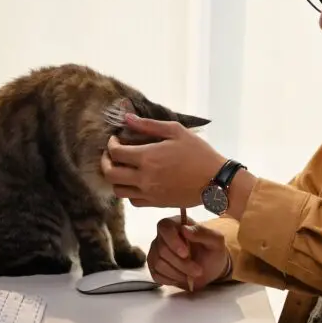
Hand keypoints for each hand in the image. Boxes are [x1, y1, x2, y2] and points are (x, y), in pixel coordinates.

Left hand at [100, 114, 225, 207]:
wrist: (215, 180)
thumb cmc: (198, 153)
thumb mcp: (176, 131)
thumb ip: (149, 125)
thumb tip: (126, 118)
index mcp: (147, 157)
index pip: (115, 153)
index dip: (111, 144)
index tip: (116, 139)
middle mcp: (143, 178)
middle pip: (110, 174)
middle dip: (106, 162)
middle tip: (111, 154)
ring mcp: (148, 193)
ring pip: (118, 190)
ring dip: (115, 178)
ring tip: (123, 168)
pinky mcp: (155, 204)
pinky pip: (132, 201)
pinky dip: (129, 191)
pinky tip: (136, 182)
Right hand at [147, 216, 230, 290]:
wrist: (210, 270)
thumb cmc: (212, 252)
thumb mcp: (216, 241)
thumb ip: (202, 232)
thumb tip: (185, 229)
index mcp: (176, 224)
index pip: (165, 226)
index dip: (172, 240)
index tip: (186, 254)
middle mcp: (163, 237)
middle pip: (162, 249)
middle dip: (181, 264)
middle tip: (198, 271)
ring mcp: (156, 252)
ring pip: (158, 263)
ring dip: (177, 273)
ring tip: (192, 275)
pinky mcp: (154, 267)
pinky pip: (156, 275)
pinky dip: (171, 279)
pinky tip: (182, 278)